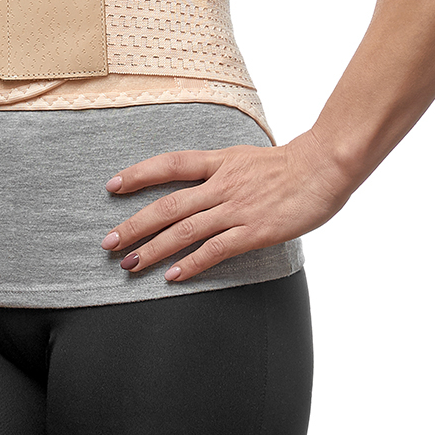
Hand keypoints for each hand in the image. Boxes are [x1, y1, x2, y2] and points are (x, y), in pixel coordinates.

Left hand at [99, 130, 354, 281]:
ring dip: (154, 249)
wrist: (325, 166)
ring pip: (185, 229)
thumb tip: (201, 189)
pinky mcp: (254, 231)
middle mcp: (222, 184)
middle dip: (134, 224)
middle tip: (108, 243)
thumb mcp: (247, 158)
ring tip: (130, 265)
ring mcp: (237, 208)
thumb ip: (222, 173)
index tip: (112, 186)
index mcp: (220, 161)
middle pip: (168, 204)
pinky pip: (216, 249)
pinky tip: (173, 276)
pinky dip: (192, 263)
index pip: (169, 164)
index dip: (138, 174)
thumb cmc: (291, 165)